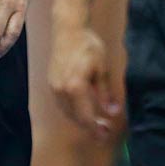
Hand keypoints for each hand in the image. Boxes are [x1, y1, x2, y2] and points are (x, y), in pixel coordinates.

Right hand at [48, 22, 124, 138]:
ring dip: (80, 120)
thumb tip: (113, 112)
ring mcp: (54, 87)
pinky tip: (82, 109)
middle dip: (89, 127)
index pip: (86, 117)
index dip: (96, 130)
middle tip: (104, 132)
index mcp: (75, 87)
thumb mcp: (102, 69)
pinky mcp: (51, 83)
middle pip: (75, 117)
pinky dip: (72, 110)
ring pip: (67, 112)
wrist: (67, 29)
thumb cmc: (87, 45)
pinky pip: (62, 104)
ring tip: (95, 123)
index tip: (105, 137)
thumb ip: (105, 93)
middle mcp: (61, 90)